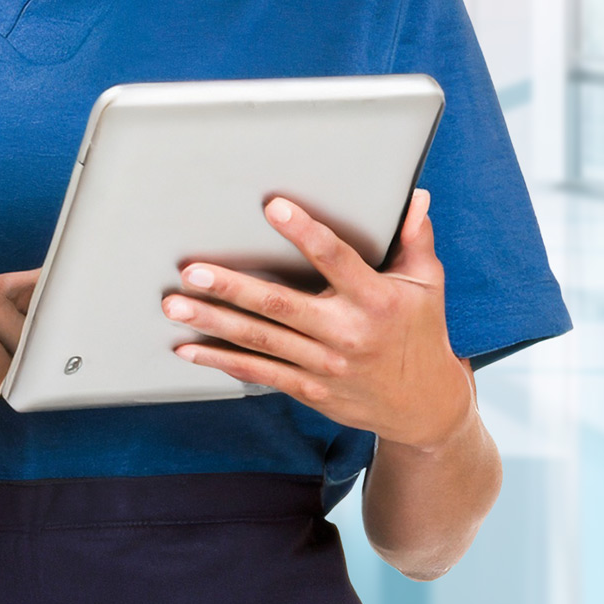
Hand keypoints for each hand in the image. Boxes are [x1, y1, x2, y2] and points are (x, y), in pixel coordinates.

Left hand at [161, 190, 475, 451]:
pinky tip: (189, 348)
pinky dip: (221, 360)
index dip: (306, 233)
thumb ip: (416, 239)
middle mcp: (346, 333)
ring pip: (260, 340)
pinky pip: (258, 373)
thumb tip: (415, 195)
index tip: (275, 208)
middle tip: (193, 270)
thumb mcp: (428, 284)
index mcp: (375, 299)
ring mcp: (324, 364)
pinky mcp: (309, 388)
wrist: (423, 408)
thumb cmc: (422, 334)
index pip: (336, 258)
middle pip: (281, 305)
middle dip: (232, 287)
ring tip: (175, 305)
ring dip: (213, 322)